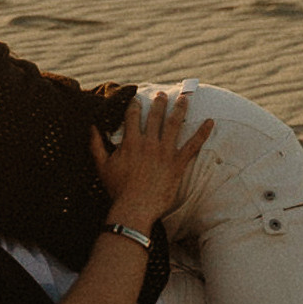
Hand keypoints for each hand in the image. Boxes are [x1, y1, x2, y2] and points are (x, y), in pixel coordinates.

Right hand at [89, 91, 211, 231]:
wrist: (134, 208)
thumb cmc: (117, 190)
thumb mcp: (102, 166)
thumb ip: (96, 145)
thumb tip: (91, 127)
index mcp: (131, 142)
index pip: (133, 116)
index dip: (135, 105)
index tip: (137, 99)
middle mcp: (149, 143)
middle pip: (156, 116)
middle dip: (159, 102)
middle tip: (163, 94)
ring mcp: (165, 152)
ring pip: (174, 124)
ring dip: (180, 109)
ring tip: (184, 98)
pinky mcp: (177, 163)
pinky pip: (193, 145)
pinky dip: (203, 132)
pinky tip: (211, 121)